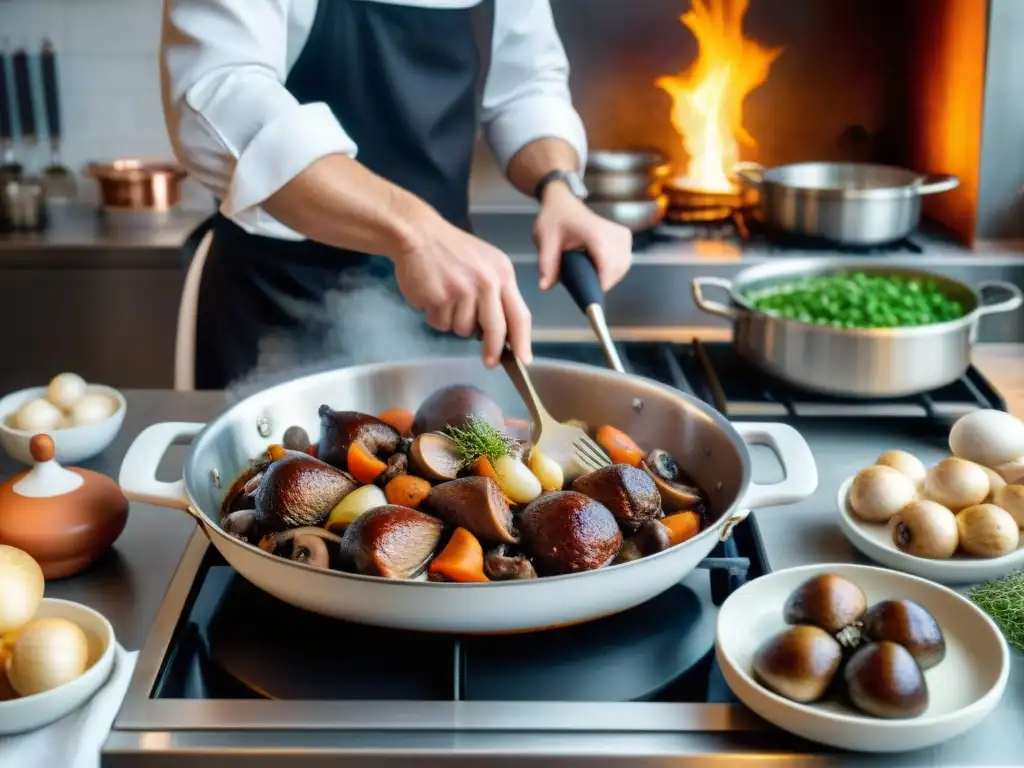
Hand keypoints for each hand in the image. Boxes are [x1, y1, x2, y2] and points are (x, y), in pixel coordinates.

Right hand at [391, 212, 531, 366]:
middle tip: (489, 363)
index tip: (524, 360)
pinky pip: (441, 324)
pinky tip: (432, 297)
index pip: (519, 314)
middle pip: (496, 328)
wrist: (418, 234)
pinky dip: (435, 317)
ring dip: (454, 323)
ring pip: (464, 330)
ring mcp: (462, 290)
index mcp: (503, 273)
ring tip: (446, 299)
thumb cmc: (453, 252)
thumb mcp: (486, 264)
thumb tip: (501, 334)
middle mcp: (486, 282)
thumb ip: (497, 294)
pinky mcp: (439, 297)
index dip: (522, 341)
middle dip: (493, 350)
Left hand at [533, 184, 632, 291]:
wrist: (564, 202)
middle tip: (581, 282)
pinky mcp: (624, 238)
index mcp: (595, 232)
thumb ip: (546, 263)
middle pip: (617, 270)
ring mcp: (622, 235)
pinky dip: (612, 270)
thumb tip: (544, 286)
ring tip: (587, 272)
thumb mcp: (544, 239)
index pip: (608, 265)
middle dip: (600, 282)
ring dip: (606, 277)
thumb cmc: (555, 217)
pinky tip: (597, 267)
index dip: (600, 284)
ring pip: (622, 268)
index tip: (588, 295)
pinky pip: (624, 263)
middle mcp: (613, 233)